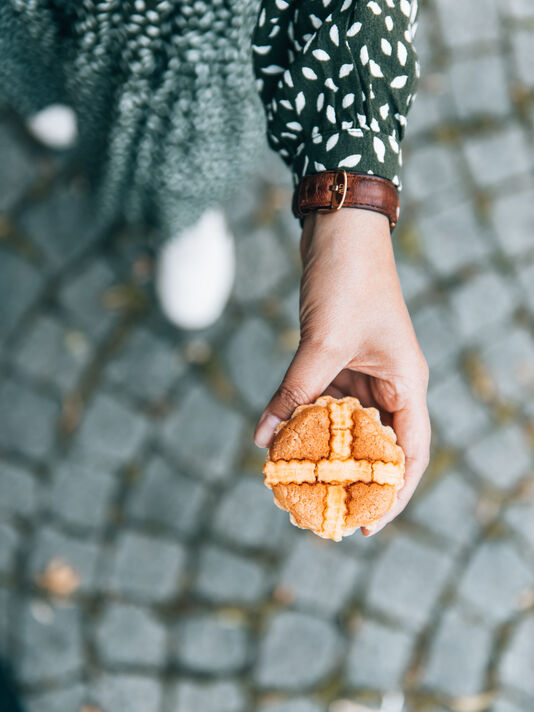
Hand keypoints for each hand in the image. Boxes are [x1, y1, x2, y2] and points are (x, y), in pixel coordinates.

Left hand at [253, 207, 430, 536]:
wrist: (339, 231)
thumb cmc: (347, 281)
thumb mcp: (323, 342)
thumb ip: (295, 390)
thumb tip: (263, 438)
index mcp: (406, 383)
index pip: (409, 454)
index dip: (392, 495)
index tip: (365, 526)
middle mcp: (390, 383)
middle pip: (377, 445)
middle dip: (353, 480)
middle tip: (324, 511)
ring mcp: (363, 370)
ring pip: (346, 425)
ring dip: (323, 451)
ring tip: (297, 483)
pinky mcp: (338, 357)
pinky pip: (323, 400)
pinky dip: (304, 420)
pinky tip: (281, 440)